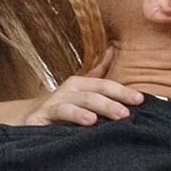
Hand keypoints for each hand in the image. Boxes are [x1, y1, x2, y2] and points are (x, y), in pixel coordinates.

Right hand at [21, 48, 142, 127]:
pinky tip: (89, 121)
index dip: (122, 91)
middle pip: (94, 92)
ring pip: (81, 101)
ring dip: (101, 107)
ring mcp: (54, 102)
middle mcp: (68, 90)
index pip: (104, 85)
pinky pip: (61, 113)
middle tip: (130, 112)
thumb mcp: (82, 92)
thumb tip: (113, 49)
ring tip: (118, 115)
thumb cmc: (62, 108)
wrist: (29, 121)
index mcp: (80, 84)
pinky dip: (76, 115)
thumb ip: (98, 73)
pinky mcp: (42, 116)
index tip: (140, 100)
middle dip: (114, 100)